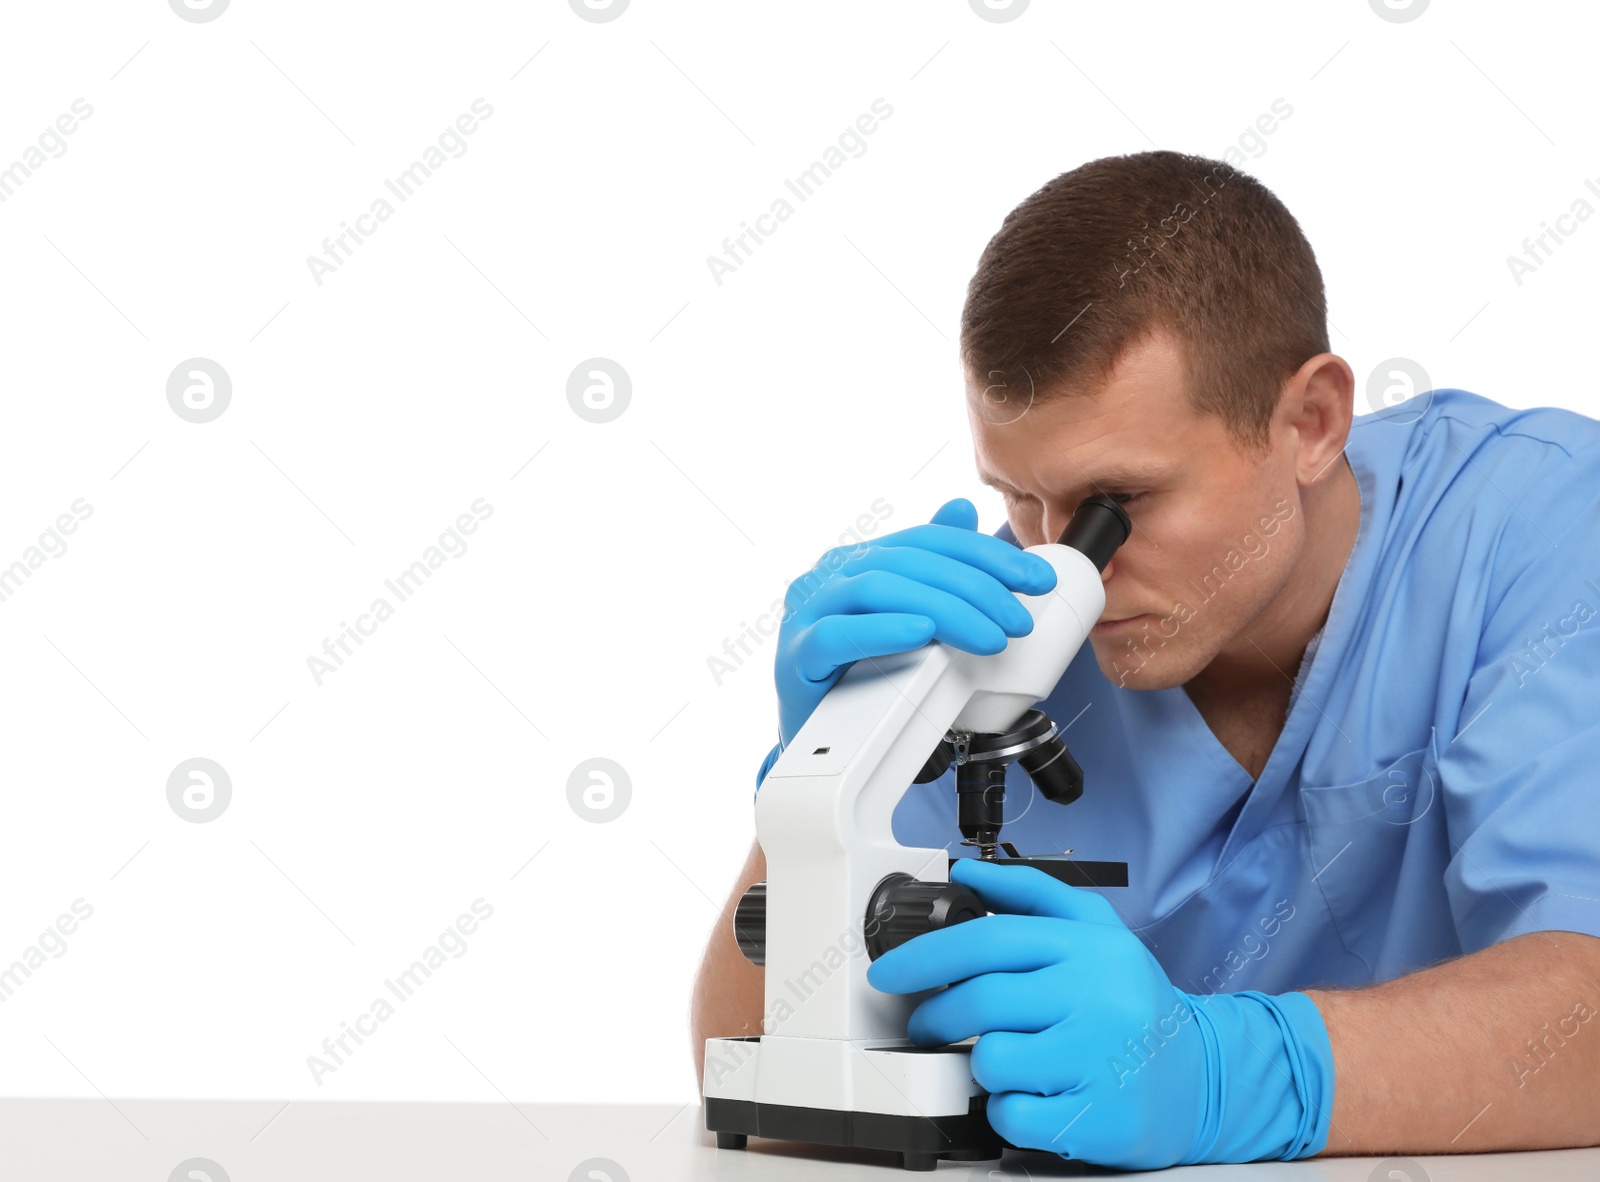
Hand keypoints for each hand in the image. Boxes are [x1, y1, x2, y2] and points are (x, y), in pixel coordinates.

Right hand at [763, 499, 1055, 783]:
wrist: (815, 740)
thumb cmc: (860, 676)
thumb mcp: (904, 616)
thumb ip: (929, 567)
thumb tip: (961, 509)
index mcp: (857, 560)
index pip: (928, 541)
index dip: (987, 555)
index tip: (1038, 579)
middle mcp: (829, 576)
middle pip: (908, 562)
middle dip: (975, 587)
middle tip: (1017, 619)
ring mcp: (807, 613)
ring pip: (877, 590)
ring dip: (944, 610)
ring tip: (988, 637)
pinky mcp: (797, 657)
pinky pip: (837, 635)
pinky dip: (883, 630)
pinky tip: (921, 634)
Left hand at [865, 858, 1333, 1168]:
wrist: (1203, 1077)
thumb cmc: (1134, 1003)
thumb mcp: (1097, 930)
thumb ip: (1030, 894)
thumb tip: (967, 873)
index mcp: (1088, 948)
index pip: (988, 941)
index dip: (925, 955)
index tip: (887, 972)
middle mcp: (1096, 998)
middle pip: (981, 1001)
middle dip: (936, 1015)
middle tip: (927, 1023)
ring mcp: (1098, 1060)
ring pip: (992, 1058)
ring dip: (981, 1063)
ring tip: (1007, 1058)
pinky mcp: (1098, 1118)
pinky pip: (1013, 1115)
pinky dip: (1005, 1110)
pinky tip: (1030, 1095)